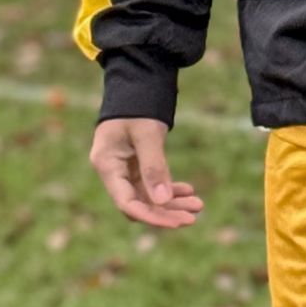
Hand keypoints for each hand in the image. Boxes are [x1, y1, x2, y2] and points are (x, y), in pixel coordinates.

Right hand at [89, 116, 203, 230]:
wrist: (136, 84)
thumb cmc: (138, 105)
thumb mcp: (148, 134)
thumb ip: (154, 167)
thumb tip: (162, 201)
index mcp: (107, 164)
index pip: (127, 202)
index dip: (152, 216)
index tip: (178, 222)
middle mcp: (112, 171)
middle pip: (138, 204)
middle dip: (166, 212)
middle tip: (194, 216)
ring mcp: (123, 169)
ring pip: (147, 197)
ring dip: (171, 202)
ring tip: (198, 205)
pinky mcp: (134, 166)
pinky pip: (151, 185)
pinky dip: (169, 189)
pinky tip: (189, 190)